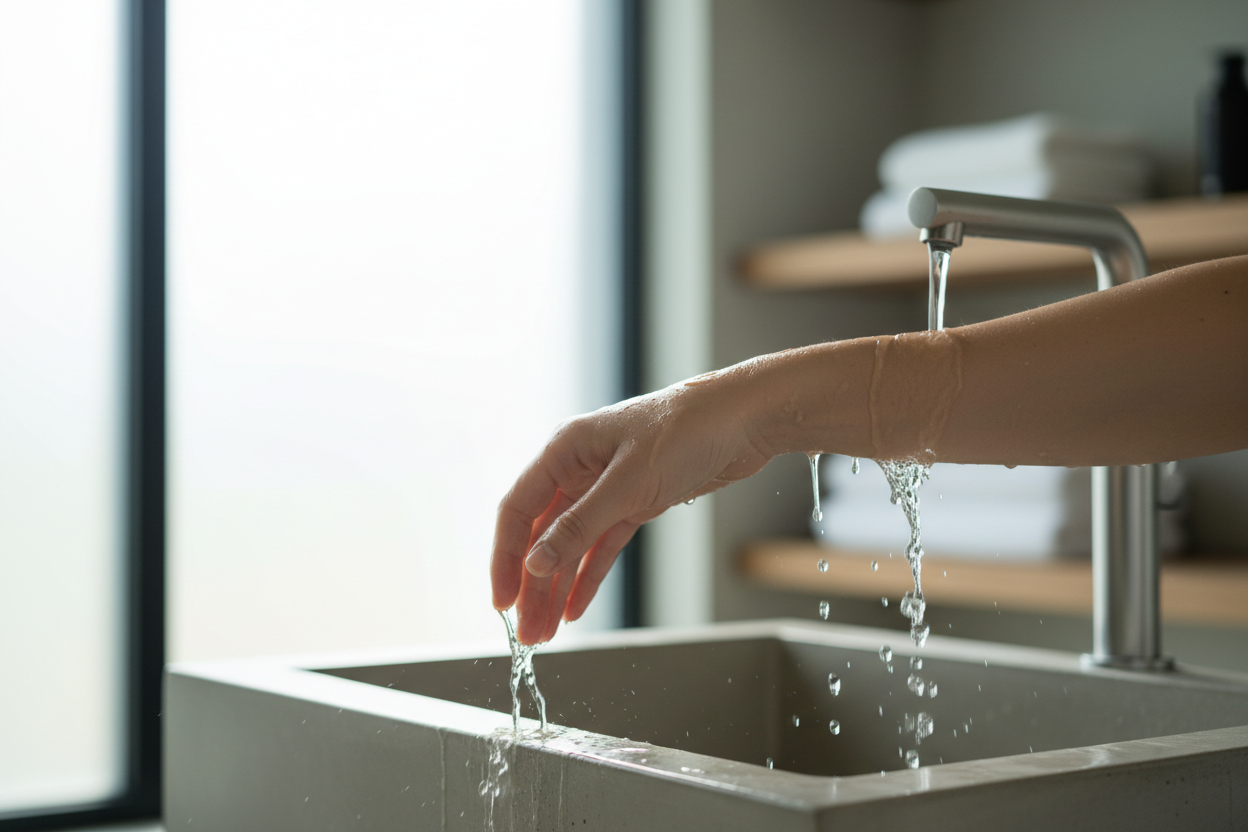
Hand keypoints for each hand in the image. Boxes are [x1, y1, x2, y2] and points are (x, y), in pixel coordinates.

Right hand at [490, 367, 774, 643]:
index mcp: (565, 449)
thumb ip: (580, 526)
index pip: (518, 510)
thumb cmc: (688, 430)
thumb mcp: (629, 483)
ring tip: (545, 631)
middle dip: (532, 585)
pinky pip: (601, 547)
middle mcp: (579, 469)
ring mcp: (606, 488)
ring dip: (556, 589)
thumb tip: (535, 564)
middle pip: (542, 535)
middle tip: (525, 631)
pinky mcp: (635, 503)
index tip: (502, 600)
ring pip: (570, 546)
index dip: (506, 558)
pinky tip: (575, 608)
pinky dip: (588, 577)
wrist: (744, 422)